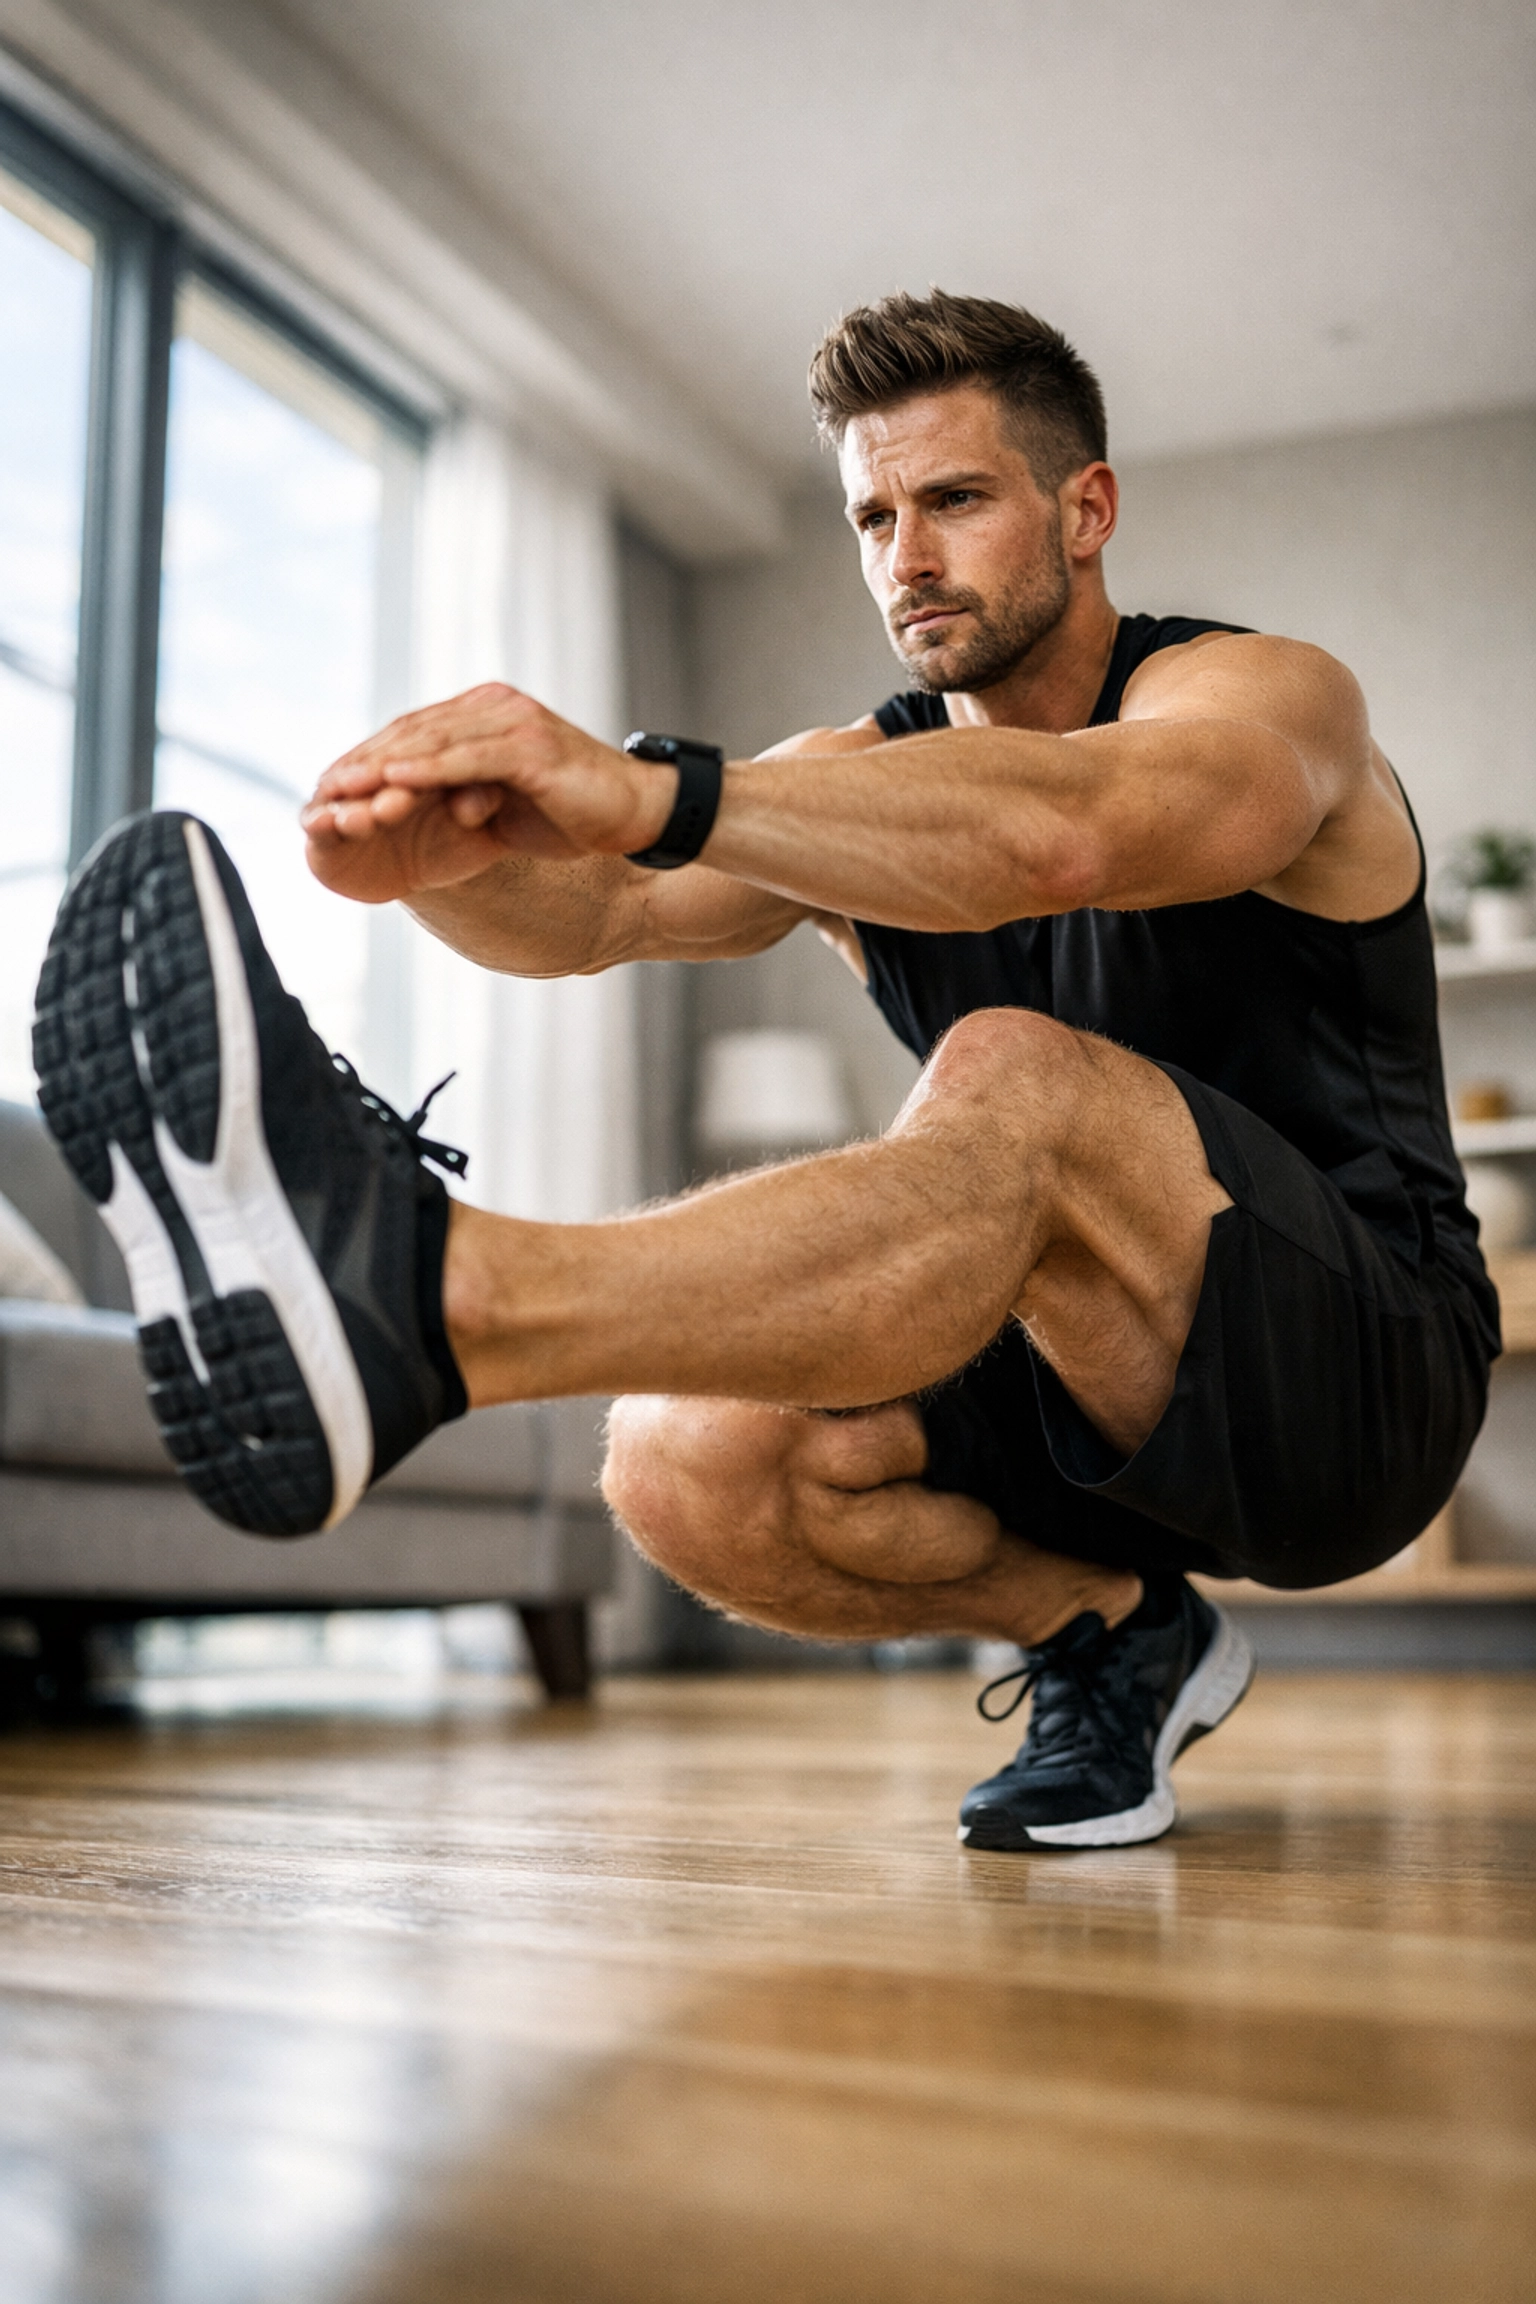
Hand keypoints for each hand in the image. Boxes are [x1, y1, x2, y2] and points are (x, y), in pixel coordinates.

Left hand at [302, 683, 675, 903]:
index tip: (333, 785)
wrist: (640, 813)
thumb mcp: (510, 801)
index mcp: (489, 714)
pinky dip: (426, 771)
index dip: (372, 757)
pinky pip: (465, 760)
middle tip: (321, 785)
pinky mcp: (528, 748)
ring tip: (343, 788)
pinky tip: (392, 783)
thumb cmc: (578, 812)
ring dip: (383, 767)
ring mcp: (512, 724)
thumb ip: (469, 792)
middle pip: (414, 731)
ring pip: (432, 743)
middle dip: (364, 760)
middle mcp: (496, 707)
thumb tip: (436, 808)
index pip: (417, 731)